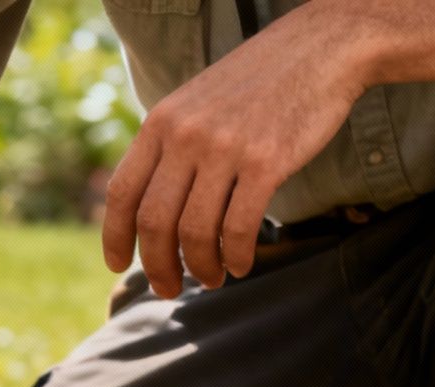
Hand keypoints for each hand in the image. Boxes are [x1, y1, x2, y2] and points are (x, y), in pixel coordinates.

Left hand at [103, 11, 369, 295]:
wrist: (320, 49)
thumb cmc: (258, 86)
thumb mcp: (197, 105)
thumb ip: (171, 147)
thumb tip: (150, 211)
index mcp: (160, 122)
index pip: (122, 193)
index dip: (114, 237)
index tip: (118, 267)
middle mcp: (185, 135)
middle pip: (154, 222)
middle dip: (158, 266)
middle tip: (169, 290)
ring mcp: (224, 148)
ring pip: (194, 232)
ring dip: (200, 267)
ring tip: (211, 279)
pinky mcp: (266, 161)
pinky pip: (238, 228)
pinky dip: (236, 256)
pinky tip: (241, 265)